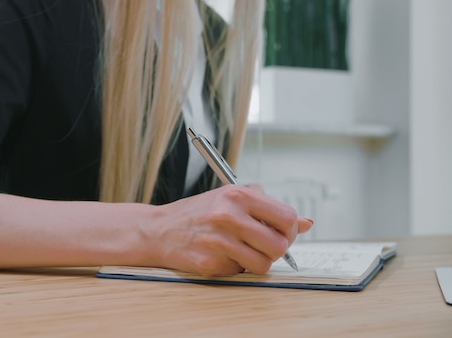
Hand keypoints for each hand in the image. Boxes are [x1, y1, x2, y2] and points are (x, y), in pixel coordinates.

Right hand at [149, 185, 313, 276]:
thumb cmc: (199, 213)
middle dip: (276, 250)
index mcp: (237, 195)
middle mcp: (228, 216)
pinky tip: (221, 255)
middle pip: (279, 245)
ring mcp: (218, 241)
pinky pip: (240, 272)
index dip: (291, 230)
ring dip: (257, 261)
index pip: (286, 217)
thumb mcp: (230, 199)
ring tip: (241, 250)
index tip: (283, 233)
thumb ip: (268, 208)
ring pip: (263, 264)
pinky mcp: (210, 263)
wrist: (159, 230)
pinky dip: (235, 267)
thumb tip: (307, 223)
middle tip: (262, 245)